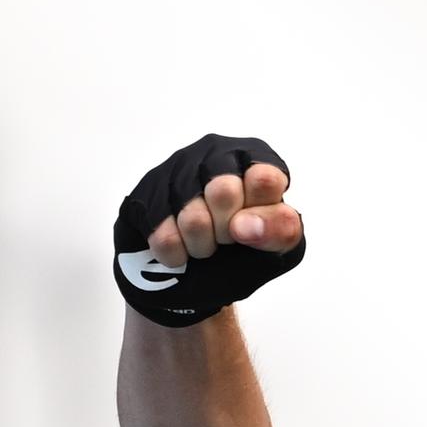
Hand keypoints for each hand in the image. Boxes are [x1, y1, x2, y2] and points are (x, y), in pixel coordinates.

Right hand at [113, 135, 305, 327]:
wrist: (200, 273)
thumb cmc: (247, 249)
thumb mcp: (281, 245)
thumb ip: (281, 230)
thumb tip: (246, 226)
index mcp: (257, 159)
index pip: (264, 179)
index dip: (260, 215)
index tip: (255, 227)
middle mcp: (216, 153)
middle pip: (224, 192)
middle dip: (230, 231)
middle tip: (229, 238)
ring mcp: (176, 169)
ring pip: (191, 217)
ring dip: (203, 246)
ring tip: (207, 245)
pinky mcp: (145, 194)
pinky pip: (163, 234)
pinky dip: (179, 255)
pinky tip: (184, 251)